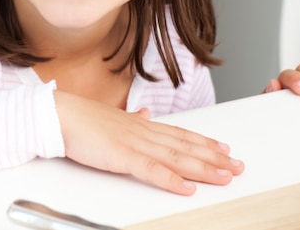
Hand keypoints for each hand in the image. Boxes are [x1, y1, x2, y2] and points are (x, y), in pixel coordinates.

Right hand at [54, 91, 244, 194]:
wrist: (62, 115)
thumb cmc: (84, 120)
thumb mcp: (114, 117)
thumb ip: (132, 118)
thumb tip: (144, 112)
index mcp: (143, 125)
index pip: (181, 135)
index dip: (204, 143)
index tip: (224, 149)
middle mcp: (145, 132)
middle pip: (186, 146)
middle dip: (214, 158)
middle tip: (237, 165)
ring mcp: (135, 144)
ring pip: (177, 157)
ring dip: (203, 168)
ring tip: (224, 176)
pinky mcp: (122, 156)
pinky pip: (151, 170)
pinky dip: (171, 180)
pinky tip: (187, 187)